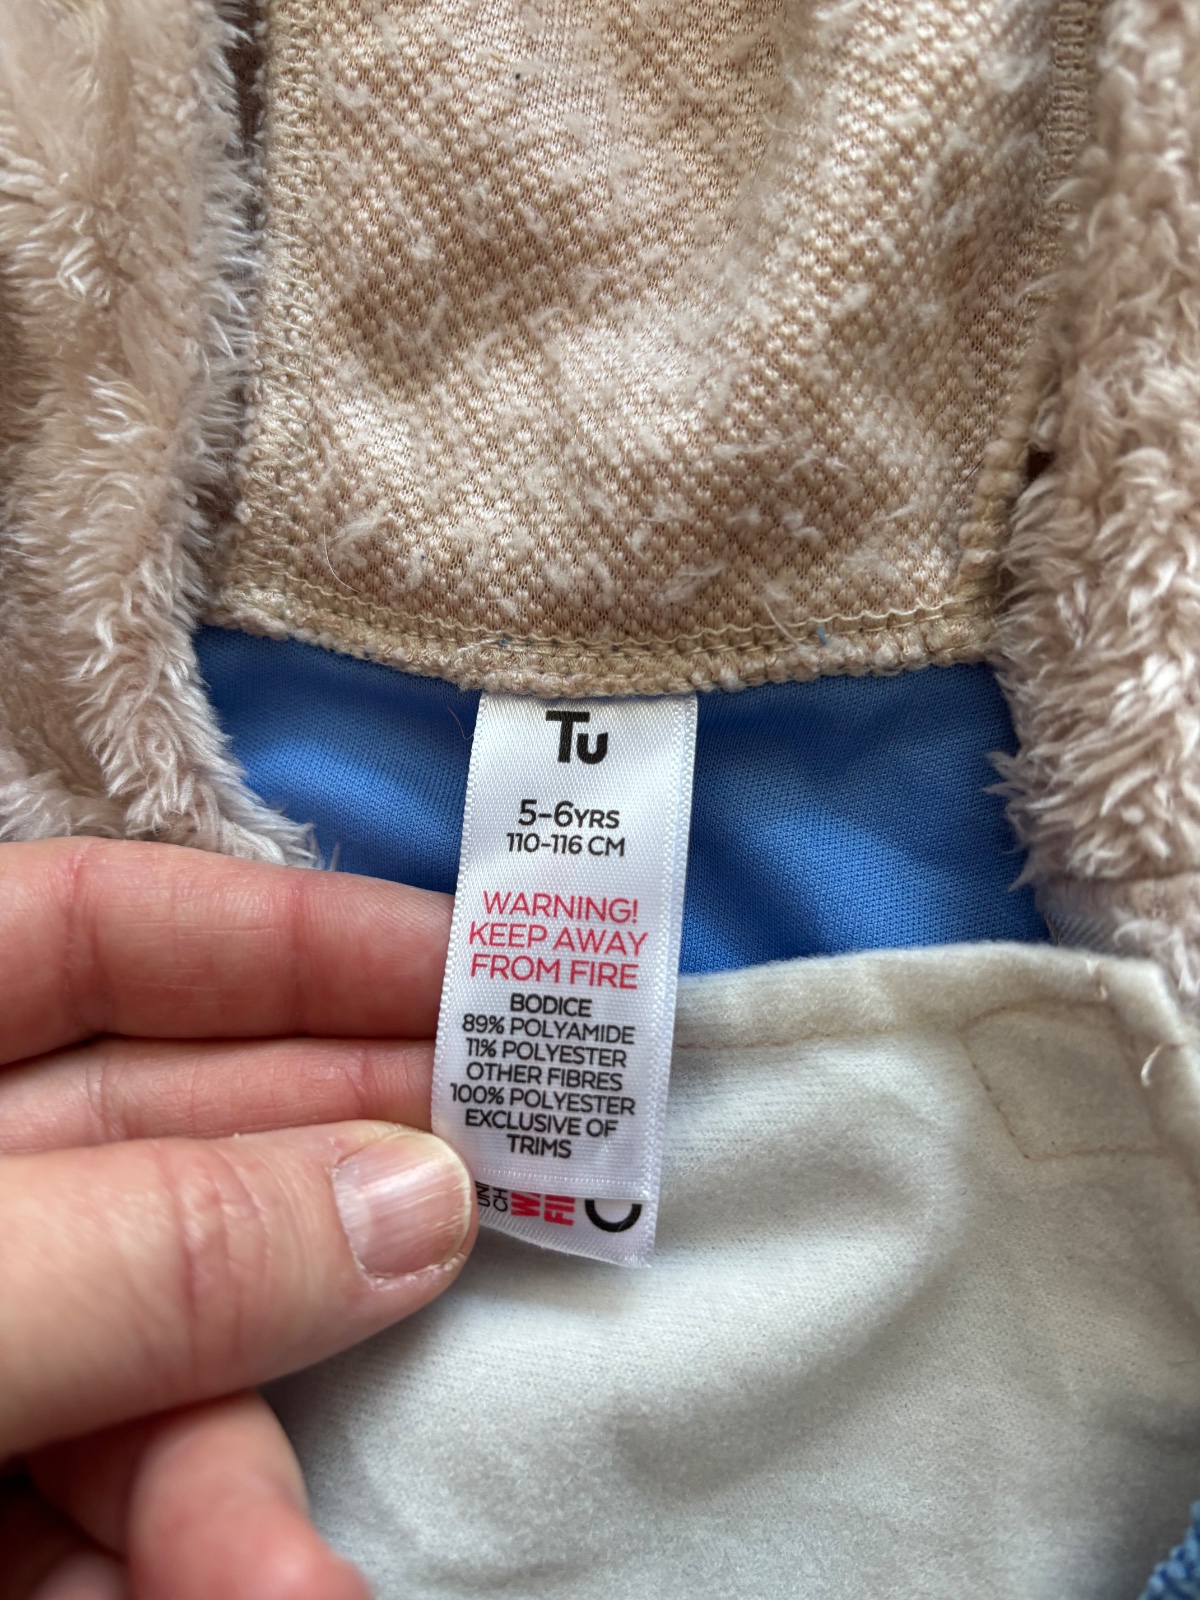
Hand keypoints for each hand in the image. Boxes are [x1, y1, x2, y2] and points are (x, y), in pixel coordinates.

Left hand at [0, 839, 474, 1599]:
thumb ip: (150, 1250)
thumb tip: (419, 1199)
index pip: (94, 933)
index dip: (288, 937)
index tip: (472, 971)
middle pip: (170, 1149)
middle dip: (330, 1211)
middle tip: (511, 1212)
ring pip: (155, 1357)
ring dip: (240, 1472)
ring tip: (297, 1587)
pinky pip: (98, 1499)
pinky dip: (173, 1558)